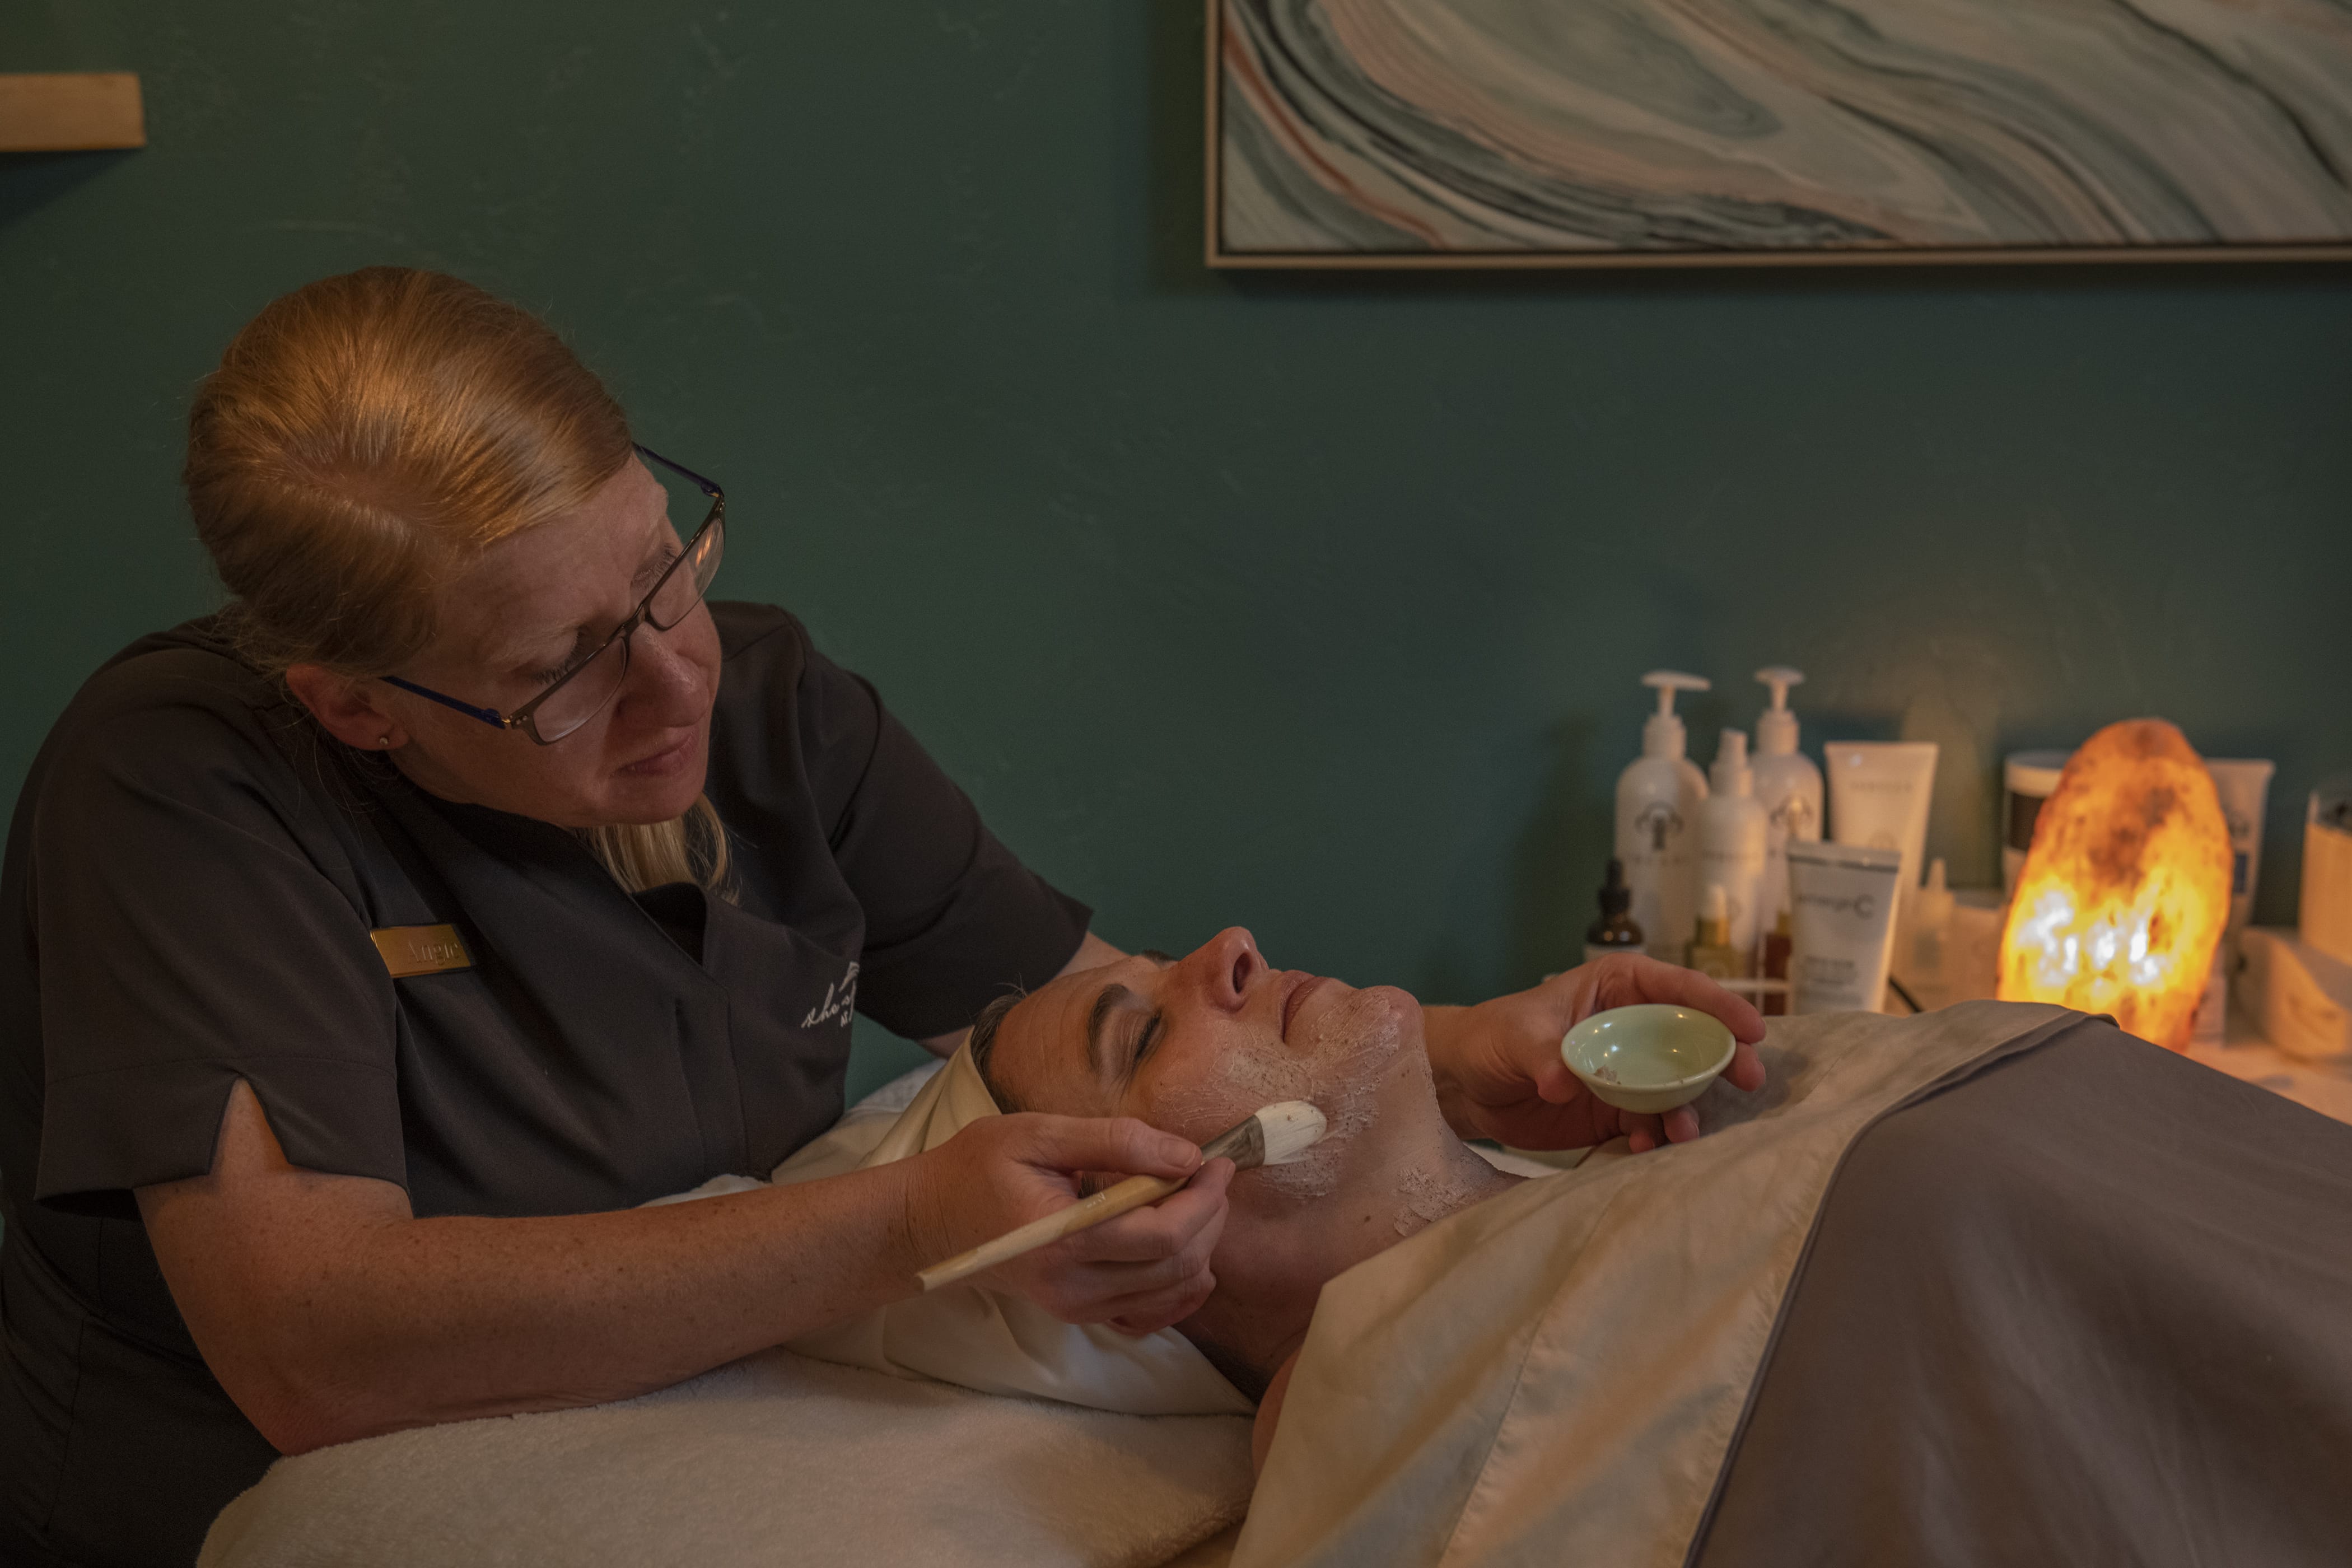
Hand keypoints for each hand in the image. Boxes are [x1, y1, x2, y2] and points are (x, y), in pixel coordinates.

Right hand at [905, 1114, 1232, 1336]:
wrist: (929, 1221)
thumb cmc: (978, 1167)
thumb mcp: (1039, 1134)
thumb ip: (1115, 1141)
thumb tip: (1185, 1157)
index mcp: (1062, 1238)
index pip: (1161, 1234)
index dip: (1204, 1199)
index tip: (1217, 1161)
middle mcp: (1072, 1285)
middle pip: (1175, 1265)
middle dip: (1209, 1218)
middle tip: (1212, 1176)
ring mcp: (1075, 1307)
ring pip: (1170, 1292)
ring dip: (1202, 1247)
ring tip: (1199, 1202)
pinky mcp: (1077, 1314)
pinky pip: (1148, 1317)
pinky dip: (1181, 1290)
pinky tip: (1190, 1258)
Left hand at [1426, 954, 1767, 1153]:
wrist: (1467, 1084)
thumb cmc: (1492, 1036)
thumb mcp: (1515, 1036)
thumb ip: (1542, 1055)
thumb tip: (1561, 1081)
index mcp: (1618, 988)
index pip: (1678, 988)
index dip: (1719, 1005)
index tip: (1751, 1028)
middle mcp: (1635, 1028)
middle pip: (1694, 1039)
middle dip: (1724, 1059)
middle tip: (1749, 1079)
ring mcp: (1631, 1073)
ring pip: (1679, 1088)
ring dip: (1689, 1109)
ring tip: (1684, 1132)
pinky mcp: (1619, 1112)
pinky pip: (1651, 1125)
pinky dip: (1656, 1137)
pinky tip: (1648, 1147)